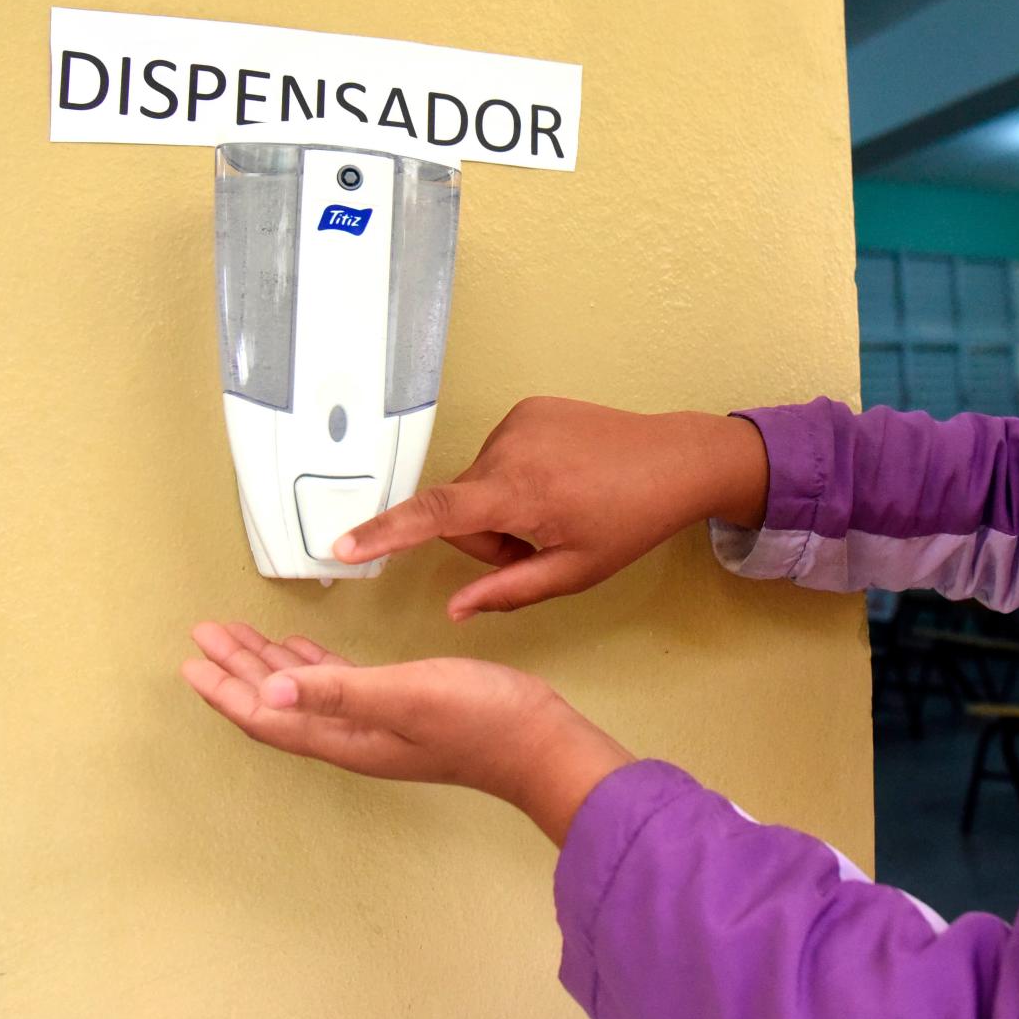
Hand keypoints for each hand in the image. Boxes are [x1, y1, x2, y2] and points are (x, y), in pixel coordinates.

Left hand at [179, 621, 633, 844]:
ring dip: (268, 664)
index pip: (268, 714)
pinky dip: (312, 665)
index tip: (192, 660)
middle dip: (237, 669)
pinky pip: (338, 685)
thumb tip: (268, 689)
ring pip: (303, 692)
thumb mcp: (405, 696)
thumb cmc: (480, 719)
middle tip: (206, 635)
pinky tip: (304, 650)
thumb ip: (339, 691)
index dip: (226, 689)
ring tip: (238, 637)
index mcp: (345, 736)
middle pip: (277, 702)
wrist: (540, 742)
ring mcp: (375, 725)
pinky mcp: (400, 709)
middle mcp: (351, 735)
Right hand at [333, 397, 769, 619]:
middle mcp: (511, 449)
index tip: (343, 546)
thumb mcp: (574, 571)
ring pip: (477, 485)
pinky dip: (515, 477)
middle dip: (486, 537)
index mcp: (521, 493)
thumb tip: (454, 610)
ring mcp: (519, 422)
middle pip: (459, 508)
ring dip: (502, 507)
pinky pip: (498, 456)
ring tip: (557, 510)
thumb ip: (507, 591)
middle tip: (539, 546)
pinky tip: (559, 481)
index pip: (436, 515)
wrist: (676, 459)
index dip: (385, 533)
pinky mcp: (528, 408)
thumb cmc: (631, 520)